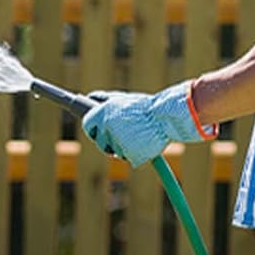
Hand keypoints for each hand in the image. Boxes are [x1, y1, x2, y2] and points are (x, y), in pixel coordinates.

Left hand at [82, 80, 202, 166]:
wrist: (167, 116)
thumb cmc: (146, 106)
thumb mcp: (123, 99)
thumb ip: (105, 99)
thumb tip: (89, 97)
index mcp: (102, 113)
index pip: (87, 126)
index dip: (95, 130)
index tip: (100, 131)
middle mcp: (106, 128)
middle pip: (100, 142)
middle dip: (109, 142)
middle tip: (124, 134)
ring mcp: (116, 142)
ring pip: (115, 151)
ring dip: (124, 147)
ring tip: (139, 135)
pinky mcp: (128, 154)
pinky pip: (128, 157)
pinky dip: (136, 153)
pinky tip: (145, 142)